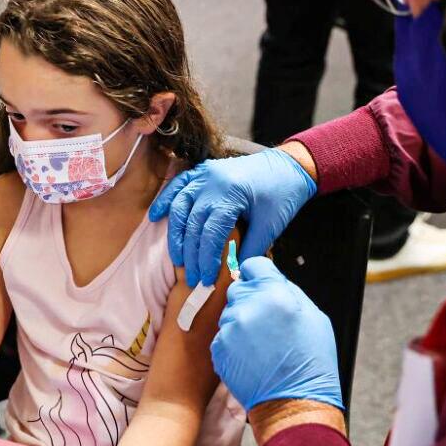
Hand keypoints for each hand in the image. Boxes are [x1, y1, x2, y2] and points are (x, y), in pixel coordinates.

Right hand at [148, 146, 316, 286]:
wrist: (289, 166)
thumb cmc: (283, 195)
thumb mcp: (270, 226)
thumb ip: (250, 250)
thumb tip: (232, 275)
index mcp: (231, 194)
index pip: (211, 233)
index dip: (206, 259)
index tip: (206, 280)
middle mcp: (213, 181)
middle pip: (192, 224)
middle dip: (191, 255)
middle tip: (192, 279)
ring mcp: (206, 174)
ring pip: (180, 207)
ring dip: (175, 235)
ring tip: (177, 260)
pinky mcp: (203, 171)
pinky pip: (178, 185)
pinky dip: (165, 201)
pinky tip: (155, 217)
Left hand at [211, 257, 342, 410]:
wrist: (292, 403)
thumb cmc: (310, 363)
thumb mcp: (314, 317)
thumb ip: (289, 291)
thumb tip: (272, 279)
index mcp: (274, 294)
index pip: (253, 265)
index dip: (259, 274)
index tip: (261, 284)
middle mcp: (248, 307)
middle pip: (239, 288)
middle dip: (250, 299)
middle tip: (266, 321)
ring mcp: (230, 329)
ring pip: (229, 313)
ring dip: (241, 321)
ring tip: (261, 343)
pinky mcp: (219, 348)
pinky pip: (223, 335)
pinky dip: (233, 342)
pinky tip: (251, 356)